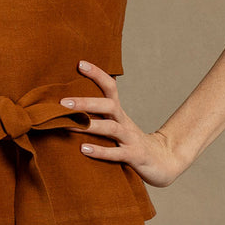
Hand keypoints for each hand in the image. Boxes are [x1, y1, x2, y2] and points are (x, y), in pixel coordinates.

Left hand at [60, 59, 188, 188]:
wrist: (162, 161)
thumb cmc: (130, 142)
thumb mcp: (115, 125)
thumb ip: (97, 117)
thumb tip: (67, 107)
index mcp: (118, 112)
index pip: (110, 87)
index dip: (97, 74)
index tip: (80, 63)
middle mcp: (124, 122)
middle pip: (108, 105)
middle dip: (85, 103)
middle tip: (62, 103)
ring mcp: (130, 139)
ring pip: (111, 128)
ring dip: (89, 125)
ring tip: (68, 125)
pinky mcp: (134, 156)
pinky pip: (116, 153)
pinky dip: (100, 151)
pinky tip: (83, 149)